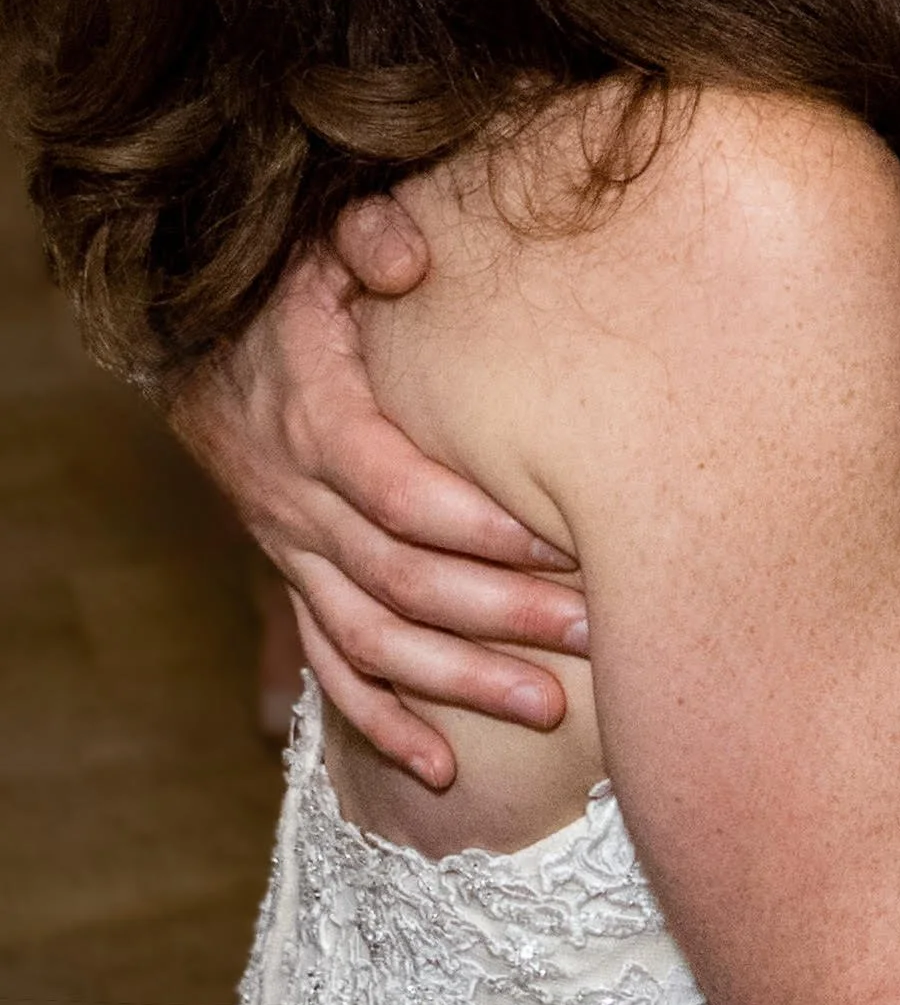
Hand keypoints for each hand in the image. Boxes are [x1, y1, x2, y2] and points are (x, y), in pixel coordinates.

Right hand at [166, 209, 588, 790]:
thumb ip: (367, 236)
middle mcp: (297, 501)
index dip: (479, 526)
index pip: (398, 493)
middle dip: (498, 615)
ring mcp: (292, 551)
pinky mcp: (292, 579)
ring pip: (372, 641)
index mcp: (314, 419)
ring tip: (550, 707)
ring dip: (457, 682)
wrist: (201, 338)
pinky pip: (330, 669)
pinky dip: (380, 724)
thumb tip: (408, 259)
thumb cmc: (289, 281)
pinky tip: (439, 769)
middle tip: (592, 632)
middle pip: (400, 580)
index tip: (564, 543)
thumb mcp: (317, 238)